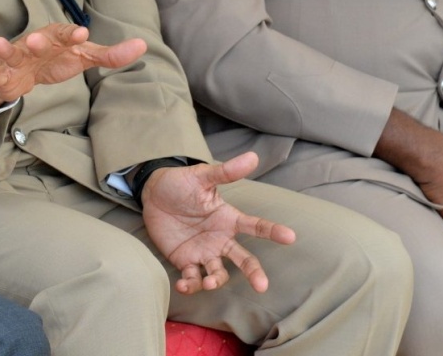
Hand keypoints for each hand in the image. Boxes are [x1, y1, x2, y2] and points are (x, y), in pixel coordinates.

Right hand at [0, 22, 146, 111]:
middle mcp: (35, 44)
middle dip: (38, 41)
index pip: (66, 34)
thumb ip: (110, 55)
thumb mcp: (84, 57)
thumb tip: (142, 45)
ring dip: (4, 48)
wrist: (23, 68)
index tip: (83, 34)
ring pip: (11, 53)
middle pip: (37, 41)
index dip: (73, 34)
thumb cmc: (57, 58)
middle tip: (38, 40)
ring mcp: (17, 59)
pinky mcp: (2, 74)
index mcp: (57, 38)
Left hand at [141, 152, 294, 294]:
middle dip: (253, 272)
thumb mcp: (202, 177)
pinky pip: (192, 278)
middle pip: (242, 259)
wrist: (152, 195)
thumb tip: (252, 157)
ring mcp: (204, 252)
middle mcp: (220, 239)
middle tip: (262, 285)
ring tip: (209, 283)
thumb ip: (225, 172)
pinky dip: (190, 285)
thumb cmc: (181, 184)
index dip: (272, 231)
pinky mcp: (185, 261)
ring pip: (218, 273)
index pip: (255, 226)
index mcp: (228, 219)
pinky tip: (183, 285)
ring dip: (215, 281)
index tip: (290, 236)